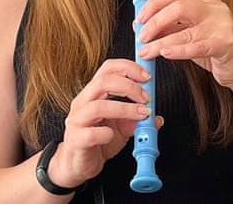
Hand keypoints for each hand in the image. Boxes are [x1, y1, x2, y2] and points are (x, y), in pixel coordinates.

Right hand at [51, 59, 157, 187]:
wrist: (77, 164)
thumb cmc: (96, 141)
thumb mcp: (120, 127)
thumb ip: (135, 119)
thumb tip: (155, 118)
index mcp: (93, 93)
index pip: (108, 69)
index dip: (129, 68)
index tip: (147, 77)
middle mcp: (83, 102)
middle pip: (103, 82)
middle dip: (129, 86)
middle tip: (146, 98)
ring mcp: (77, 121)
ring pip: (98, 106)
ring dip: (124, 109)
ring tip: (141, 115)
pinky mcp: (77, 140)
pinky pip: (92, 134)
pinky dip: (107, 134)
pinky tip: (113, 136)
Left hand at [136, 0, 232, 92]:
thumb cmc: (215, 50)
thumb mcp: (190, 35)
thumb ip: (169, 28)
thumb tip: (140, 25)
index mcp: (205, 1)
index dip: (153, 5)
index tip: (139, 18)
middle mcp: (215, 9)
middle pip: (179, 7)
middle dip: (156, 21)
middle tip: (142, 35)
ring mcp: (222, 25)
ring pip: (185, 31)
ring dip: (160, 42)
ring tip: (146, 51)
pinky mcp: (226, 44)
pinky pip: (198, 47)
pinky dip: (178, 51)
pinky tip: (166, 53)